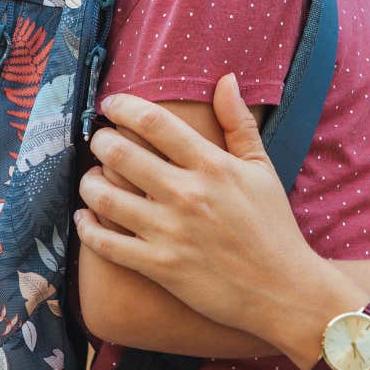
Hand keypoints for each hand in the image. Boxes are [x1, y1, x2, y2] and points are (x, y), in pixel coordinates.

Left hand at [75, 75, 350, 347]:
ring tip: (93, 178)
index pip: (156, 122)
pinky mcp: (159, 266)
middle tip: (100, 141)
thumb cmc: (274, 227)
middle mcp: (187, 194)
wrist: (283, 290)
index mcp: (213, 166)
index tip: (111, 105)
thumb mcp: (262, 169)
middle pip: (121, 153)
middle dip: (100, 141)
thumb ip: (239, 124)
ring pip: (105, 196)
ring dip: (89, 182)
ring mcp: (170, 232)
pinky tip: (85, 217)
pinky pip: (106, 243)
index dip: (124, 107)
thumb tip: (226, 79)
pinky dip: (87, 227)